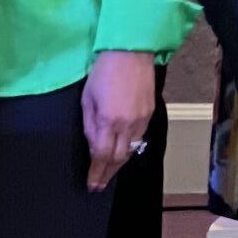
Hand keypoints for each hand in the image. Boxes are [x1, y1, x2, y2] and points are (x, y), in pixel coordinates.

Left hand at [82, 50, 155, 191]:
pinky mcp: (150, 112)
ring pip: (131, 151)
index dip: (96, 173)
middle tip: (99, 185)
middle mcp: (127, 124)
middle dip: (107, 174)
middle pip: (118, 158)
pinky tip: (123, 152)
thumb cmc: (103, 72)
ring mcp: (141, 119)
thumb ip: (90, 125)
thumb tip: (93, 146)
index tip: (91, 185)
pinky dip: (130, 149)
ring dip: (119, 164)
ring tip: (110, 173)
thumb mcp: (87, 99)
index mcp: (108, 120)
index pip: (101, 156)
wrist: (131, 51)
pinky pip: (140, 138)